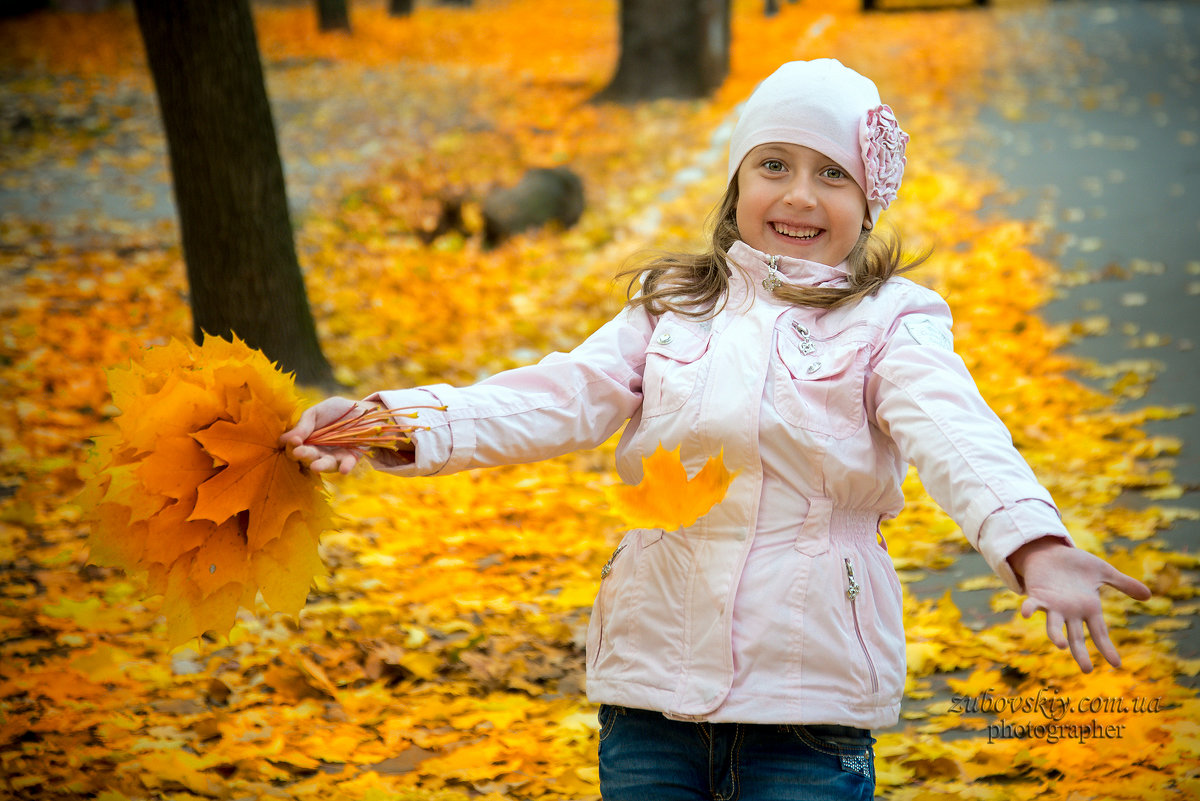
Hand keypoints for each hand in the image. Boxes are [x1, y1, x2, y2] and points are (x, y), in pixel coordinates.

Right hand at [279, 396, 375, 474]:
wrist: (362, 411)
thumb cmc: (336, 411)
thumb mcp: (316, 412)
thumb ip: (303, 425)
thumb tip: (284, 439)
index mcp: (307, 441)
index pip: (294, 448)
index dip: (292, 446)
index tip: (294, 440)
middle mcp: (318, 452)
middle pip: (308, 458)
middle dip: (303, 455)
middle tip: (299, 452)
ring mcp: (334, 457)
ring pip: (326, 464)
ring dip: (321, 466)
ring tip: (315, 467)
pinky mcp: (351, 458)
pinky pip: (347, 464)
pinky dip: (345, 467)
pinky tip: (344, 469)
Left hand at [1010, 537, 1151, 671]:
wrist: (1049, 552)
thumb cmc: (1076, 564)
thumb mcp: (1103, 572)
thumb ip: (1123, 584)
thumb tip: (1149, 596)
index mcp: (1088, 608)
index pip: (1099, 632)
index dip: (1107, 648)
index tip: (1116, 665)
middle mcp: (1070, 611)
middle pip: (1076, 637)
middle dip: (1080, 653)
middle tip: (1087, 670)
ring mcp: (1053, 605)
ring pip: (1054, 625)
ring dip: (1055, 634)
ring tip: (1061, 646)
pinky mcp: (1037, 595)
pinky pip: (1032, 604)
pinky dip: (1029, 608)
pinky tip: (1025, 613)